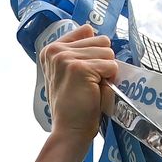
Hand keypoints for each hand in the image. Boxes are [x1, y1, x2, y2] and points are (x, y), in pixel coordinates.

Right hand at [40, 25, 118, 143]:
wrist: (70, 131)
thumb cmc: (74, 107)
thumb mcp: (69, 74)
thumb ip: (78, 52)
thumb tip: (92, 29)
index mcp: (51, 49)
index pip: (87, 32)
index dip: (95, 53)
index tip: (86, 73)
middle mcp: (56, 50)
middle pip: (101, 41)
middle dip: (102, 63)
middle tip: (89, 85)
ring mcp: (66, 58)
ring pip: (108, 53)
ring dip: (106, 72)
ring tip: (92, 89)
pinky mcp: (80, 68)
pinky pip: (111, 66)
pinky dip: (109, 81)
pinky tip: (95, 93)